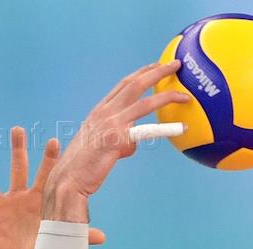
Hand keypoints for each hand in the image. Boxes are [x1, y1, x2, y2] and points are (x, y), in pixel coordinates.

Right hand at [0, 126, 105, 248]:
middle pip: (17, 169)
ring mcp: (0, 208)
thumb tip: (103, 237)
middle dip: (18, 150)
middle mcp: (17, 199)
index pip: (45, 176)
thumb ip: (79, 236)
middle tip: (18, 129)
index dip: (49, 160)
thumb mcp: (59, 242)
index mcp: (36, 201)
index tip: (54, 141)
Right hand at [47, 61, 188, 213]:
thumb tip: (132, 143)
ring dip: (166, 95)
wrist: (68, 180)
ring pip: (144, 103)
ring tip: (184, 95)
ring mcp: (110, 124)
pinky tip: (180, 129)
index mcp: (99, 112)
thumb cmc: (82, 168)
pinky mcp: (116, 140)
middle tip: (175, 65)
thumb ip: (118, 139)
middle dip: (156, 72)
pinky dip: (164, 130)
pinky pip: (145, 133)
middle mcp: (105, 113)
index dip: (141, 74)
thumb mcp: (100, 147)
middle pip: (134, 84)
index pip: (124, 85)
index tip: (155, 66)